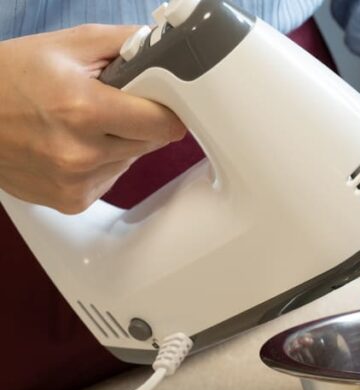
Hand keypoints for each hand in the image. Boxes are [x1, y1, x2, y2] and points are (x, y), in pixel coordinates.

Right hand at [0, 25, 185, 212]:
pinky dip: (100, 163)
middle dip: (139, 121)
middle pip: (151, 142)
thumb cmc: (8, 76)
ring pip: (131, 162)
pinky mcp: (71, 202)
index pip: (164, 123)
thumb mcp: (67, 44)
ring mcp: (75, 183)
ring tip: (81, 123)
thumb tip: (170, 52)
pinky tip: (70, 144)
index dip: (167, 107)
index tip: (162, 99)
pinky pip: (109, 179)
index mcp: (82, 109)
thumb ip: (127, 44)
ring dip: (120, 143)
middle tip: (108, 103)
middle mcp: (80, 153)